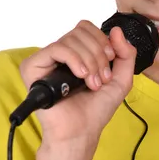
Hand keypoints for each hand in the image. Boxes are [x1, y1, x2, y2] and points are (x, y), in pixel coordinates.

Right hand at [19, 20, 136, 144]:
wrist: (81, 131)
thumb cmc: (96, 109)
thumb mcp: (121, 79)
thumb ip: (126, 54)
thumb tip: (115, 30)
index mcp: (76, 52)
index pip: (86, 27)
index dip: (101, 40)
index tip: (110, 60)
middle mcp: (60, 54)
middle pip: (80, 31)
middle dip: (98, 54)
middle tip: (101, 77)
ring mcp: (45, 59)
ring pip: (70, 39)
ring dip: (89, 61)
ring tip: (91, 83)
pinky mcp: (33, 67)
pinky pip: (56, 49)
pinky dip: (74, 60)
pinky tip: (80, 76)